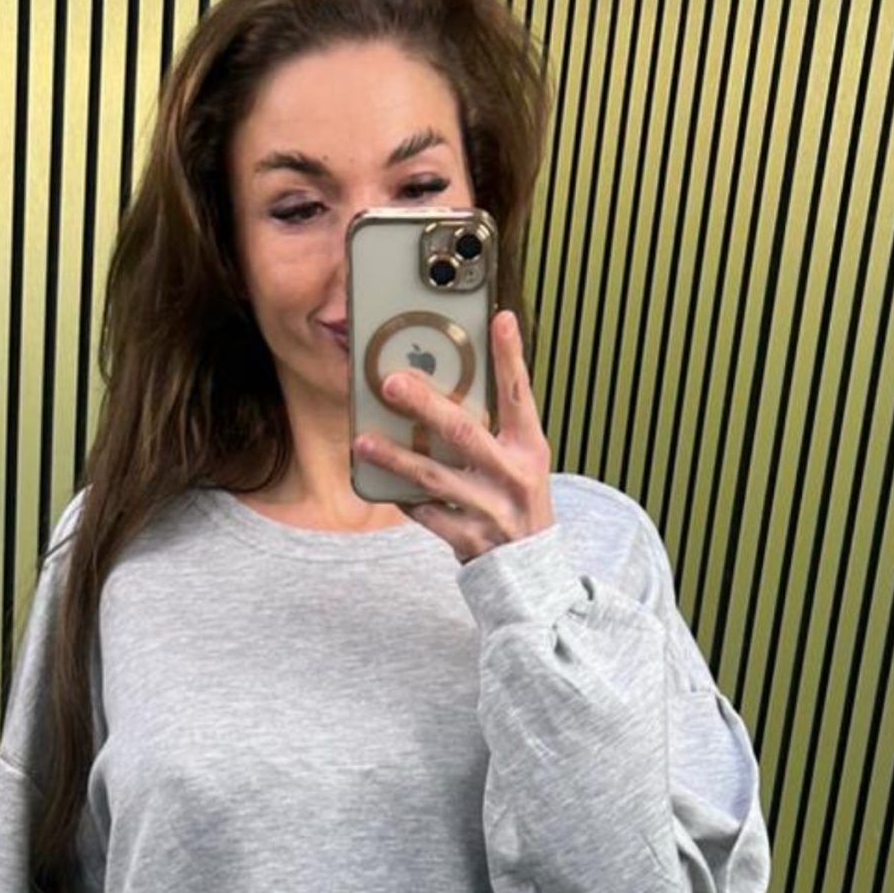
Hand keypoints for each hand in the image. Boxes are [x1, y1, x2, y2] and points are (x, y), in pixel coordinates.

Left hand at [352, 308, 554, 559]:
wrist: (530, 572)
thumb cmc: (517, 502)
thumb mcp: (520, 461)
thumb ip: (493, 426)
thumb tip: (446, 380)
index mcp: (529, 449)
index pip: (520, 395)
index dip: (510, 357)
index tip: (499, 319)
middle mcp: (513, 476)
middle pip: (465, 433)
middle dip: (426, 406)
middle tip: (392, 382)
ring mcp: (491, 509)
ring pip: (436, 478)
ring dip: (397, 457)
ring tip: (364, 440)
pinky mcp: (469, 538)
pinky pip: (426, 515)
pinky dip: (402, 497)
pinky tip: (378, 481)